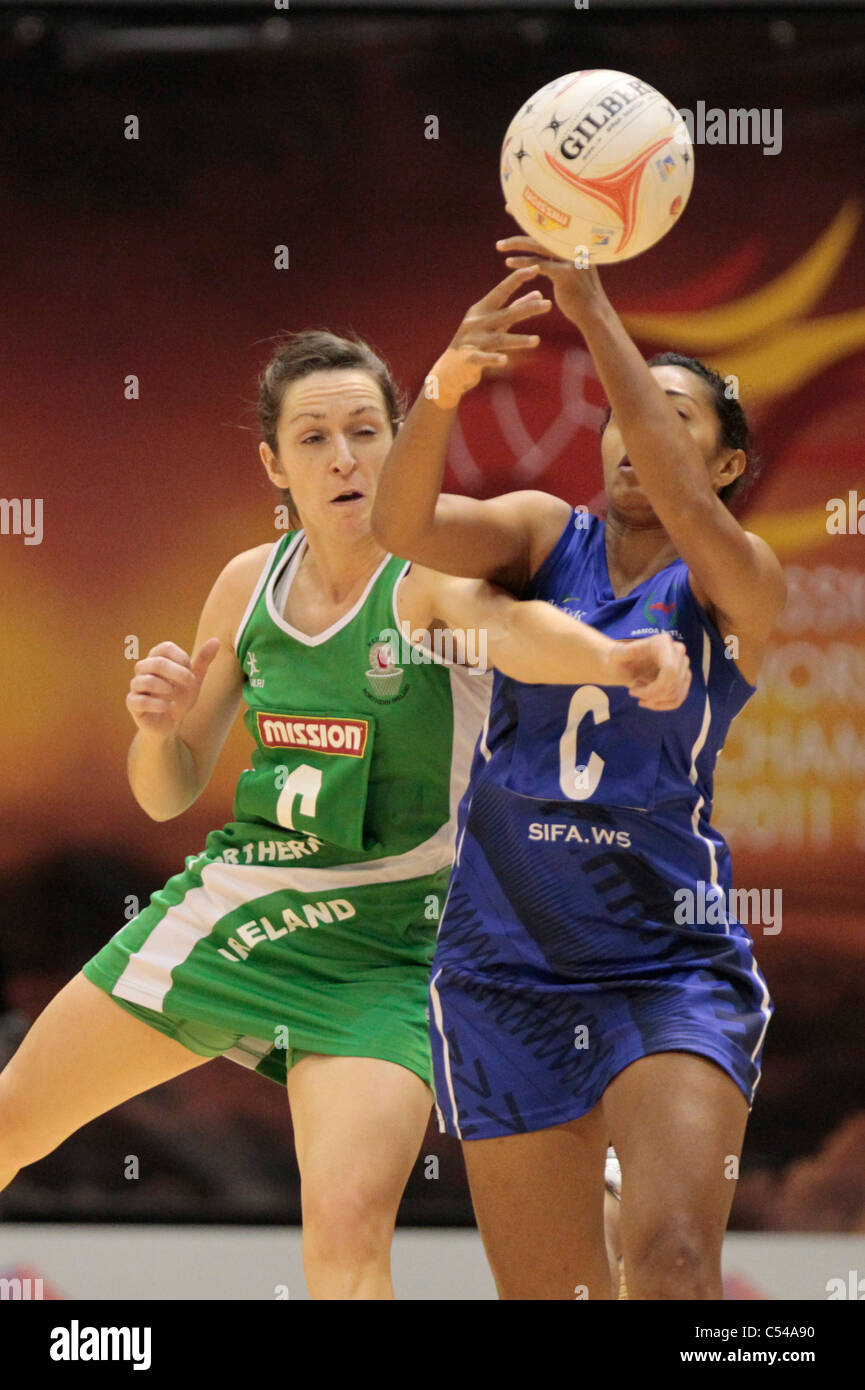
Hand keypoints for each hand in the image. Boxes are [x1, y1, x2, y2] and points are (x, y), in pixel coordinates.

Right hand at [127, 638, 219, 735]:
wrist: (170, 723)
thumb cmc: (179, 697)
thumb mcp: (194, 679)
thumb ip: (203, 660)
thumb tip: (216, 640)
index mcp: (157, 659)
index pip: (164, 648)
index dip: (180, 656)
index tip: (190, 668)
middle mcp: (143, 670)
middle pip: (156, 662)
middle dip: (177, 672)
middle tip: (190, 681)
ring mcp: (136, 686)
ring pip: (145, 680)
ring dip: (165, 687)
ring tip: (174, 694)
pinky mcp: (133, 704)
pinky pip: (139, 700)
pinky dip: (157, 703)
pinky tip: (168, 706)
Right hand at [426, 266, 551, 407]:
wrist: (449, 370)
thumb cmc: (476, 342)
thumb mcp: (495, 323)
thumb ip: (516, 308)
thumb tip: (539, 294)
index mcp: (482, 310)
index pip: (502, 291)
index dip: (517, 279)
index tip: (535, 267)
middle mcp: (476, 322)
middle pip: (506, 314)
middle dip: (527, 309)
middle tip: (548, 304)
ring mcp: (472, 341)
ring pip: (498, 339)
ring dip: (518, 340)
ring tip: (536, 341)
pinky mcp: (468, 359)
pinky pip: (483, 359)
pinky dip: (493, 359)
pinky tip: (505, 361)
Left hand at [496, 213, 608, 326]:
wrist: (594, 315)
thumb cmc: (580, 296)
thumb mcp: (574, 272)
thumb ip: (561, 260)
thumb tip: (543, 253)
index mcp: (576, 243)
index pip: (554, 224)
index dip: (537, 212)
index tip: (524, 202)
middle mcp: (575, 246)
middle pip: (545, 229)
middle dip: (524, 218)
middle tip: (508, 207)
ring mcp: (571, 259)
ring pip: (538, 246)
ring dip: (516, 244)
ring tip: (499, 245)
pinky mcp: (565, 274)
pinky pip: (539, 265)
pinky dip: (522, 263)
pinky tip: (508, 263)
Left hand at [604, 632, 690, 710]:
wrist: (624, 663)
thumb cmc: (618, 659)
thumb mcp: (616, 655)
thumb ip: (621, 652)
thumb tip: (632, 651)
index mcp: (663, 642)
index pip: (670, 671)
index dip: (653, 688)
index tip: (632, 691)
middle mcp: (677, 650)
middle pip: (673, 683)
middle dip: (652, 696)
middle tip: (633, 693)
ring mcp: (683, 664)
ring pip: (676, 693)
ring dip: (655, 701)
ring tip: (639, 695)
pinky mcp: (684, 678)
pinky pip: (678, 699)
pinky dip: (661, 705)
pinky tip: (647, 701)